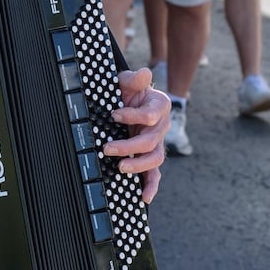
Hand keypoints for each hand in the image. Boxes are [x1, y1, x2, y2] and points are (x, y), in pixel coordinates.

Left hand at [104, 68, 169, 203]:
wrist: (127, 101)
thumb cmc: (128, 91)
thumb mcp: (128, 81)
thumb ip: (135, 78)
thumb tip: (144, 73)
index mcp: (159, 106)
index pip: (151, 114)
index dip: (133, 115)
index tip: (114, 114)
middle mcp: (161, 126)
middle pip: (151, 140)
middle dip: (129, 145)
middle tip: (107, 148)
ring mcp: (156, 143)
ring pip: (154, 158)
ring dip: (138, 165)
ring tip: (120, 167)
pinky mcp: (149, 156)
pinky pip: (154, 174)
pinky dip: (151, 185)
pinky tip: (144, 197)